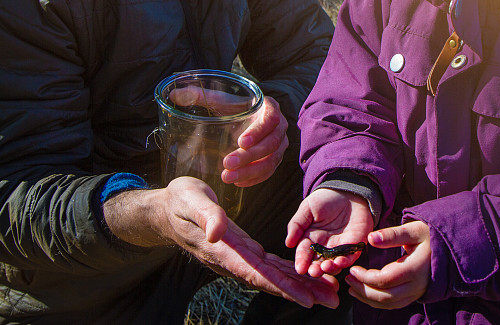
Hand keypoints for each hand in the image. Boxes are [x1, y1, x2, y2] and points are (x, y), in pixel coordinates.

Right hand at [103, 177, 337, 307]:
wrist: (166, 208)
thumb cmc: (178, 201)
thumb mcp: (190, 200)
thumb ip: (206, 215)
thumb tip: (218, 232)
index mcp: (224, 251)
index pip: (257, 274)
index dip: (283, 287)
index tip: (306, 299)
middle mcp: (234, 260)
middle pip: (273, 280)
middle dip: (303, 291)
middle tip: (333, 300)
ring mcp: (240, 256)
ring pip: (275, 275)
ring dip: (302, 284)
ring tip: (329, 292)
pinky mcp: (244, 249)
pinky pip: (271, 264)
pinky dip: (290, 270)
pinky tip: (308, 274)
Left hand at [169, 86, 288, 186]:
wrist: (246, 119)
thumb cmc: (233, 108)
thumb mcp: (218, 100)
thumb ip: (198, 95)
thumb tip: (172, 94)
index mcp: (269, 107)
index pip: (271, 119)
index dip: (257, 131)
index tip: (240, 142)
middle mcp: (279, 126)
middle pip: (271, 144)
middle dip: (249, 157)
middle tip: (226, 164)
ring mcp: (279, 145)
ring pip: (271, 161)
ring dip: (250, 171)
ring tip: (227, 177)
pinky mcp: (275, 159)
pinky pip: (269, 172)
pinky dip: (254, 179)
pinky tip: (237, 182)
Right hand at [286, 188, 373, 276]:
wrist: (348, 190)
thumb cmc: (326, 199)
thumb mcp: (307, 208)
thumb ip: (297, 225)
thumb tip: (288, 243)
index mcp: (311, 239)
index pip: (304, 253)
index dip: (302, 261)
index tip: (299, 269)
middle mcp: (325, 247)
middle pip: (319, 263)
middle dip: (316, 269)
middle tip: (313, 272)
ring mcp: (340, 247)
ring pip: (334, 263)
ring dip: (330, 268)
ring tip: (326, 267)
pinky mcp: (355, 245)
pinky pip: (351, 256)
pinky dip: (346, 261)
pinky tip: (340, 261)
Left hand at [345, 221, 430, 309]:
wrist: (448, 249)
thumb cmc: (429, 236)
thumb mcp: (414, 230)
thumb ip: (393, 235)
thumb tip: (371, 238)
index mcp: (416, 268)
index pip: (386, 279)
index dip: (366, 277)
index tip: (354, 269)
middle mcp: (417, 285)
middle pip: (386, 296)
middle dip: (363, 290)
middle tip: (348, 278)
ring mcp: (416, 292)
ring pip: (388, 304)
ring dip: (367, 298)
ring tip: (352, 286)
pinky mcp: (414, 295)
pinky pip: (393, 304)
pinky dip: (376, 302)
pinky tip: (364, 293)